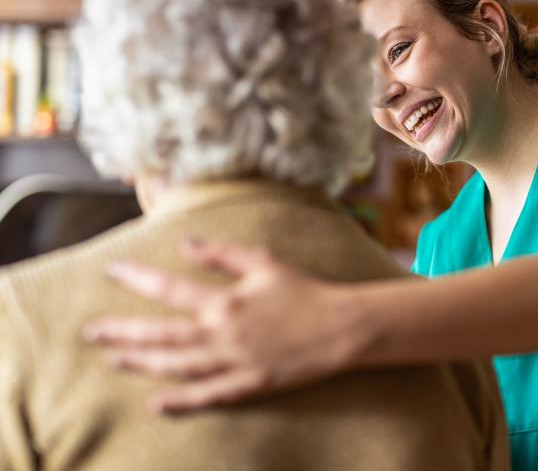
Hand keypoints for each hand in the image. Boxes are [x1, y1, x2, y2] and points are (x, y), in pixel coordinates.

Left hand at [84, 242, 364, 413]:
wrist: (338, 327)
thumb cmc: (301, 290)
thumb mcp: (263, 261)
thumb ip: (221, 253)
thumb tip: (185, 243)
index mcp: (226, 301)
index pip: (170, 289)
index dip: (137, 278)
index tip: (112, 270)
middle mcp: (223, 334)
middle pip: (162, 334)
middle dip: (123, 331)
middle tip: (91, 331)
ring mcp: (234, 363)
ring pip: (177, 366)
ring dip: (142, 363)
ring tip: (113, 359)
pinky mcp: (248, 385)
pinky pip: (208, 396)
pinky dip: (180, 402)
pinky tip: (155, 402)